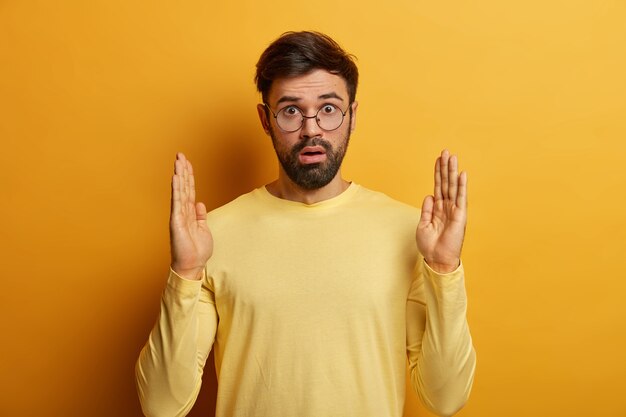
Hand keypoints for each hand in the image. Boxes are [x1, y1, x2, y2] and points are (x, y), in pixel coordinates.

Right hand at [169, 153, 212, 279]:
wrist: (192, 265)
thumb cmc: (197, 250)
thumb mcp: (203, 229)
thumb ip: (201, 216)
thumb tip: (200, 203)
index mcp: (190, 213)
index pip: (190, 190)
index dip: (189, 176)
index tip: (187, 163)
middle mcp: (183, 211)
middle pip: (183, 186)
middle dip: (182, 170)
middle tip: (180, 154)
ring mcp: (179, 215)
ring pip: (180, 191)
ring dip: (179, 175)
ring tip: (178, 161)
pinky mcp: (177, 221)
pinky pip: (177, 202)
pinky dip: (176, 189)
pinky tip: (175, 178)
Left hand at [416, 150, 466, 272]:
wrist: (437, 259)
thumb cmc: (430, 245)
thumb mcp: (423, 225)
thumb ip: (427, 209)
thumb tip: (429, 195)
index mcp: (437, 208)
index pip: (438, 186)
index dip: (437, 173)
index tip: (438, 159)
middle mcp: (447, 207)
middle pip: (446, 182)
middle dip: (445, 167)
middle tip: (446, 151)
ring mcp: (454, 210)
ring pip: (453, 186)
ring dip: (452, 171)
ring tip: (452, 156)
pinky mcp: (460, 216)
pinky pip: (461, 198)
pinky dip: (461, 186)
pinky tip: (462, 174)